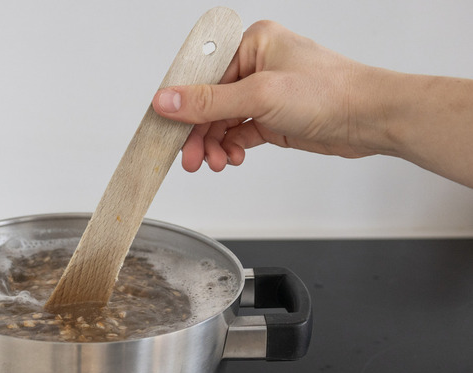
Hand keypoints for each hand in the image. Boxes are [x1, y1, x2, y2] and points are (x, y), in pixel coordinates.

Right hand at [152, 20, 381, 171]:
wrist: (372, 118)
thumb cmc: (331, 92)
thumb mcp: (260, 95)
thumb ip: (209, 101)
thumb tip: (167, 101)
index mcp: (252, 44)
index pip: (201, 75)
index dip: (181, 104)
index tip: (166, 128)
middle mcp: (256, 66)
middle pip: (209, 102)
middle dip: (198, 133)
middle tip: (189, 158)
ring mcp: (265, 93)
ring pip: (223, 122)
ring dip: (214, 144)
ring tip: (215, 162)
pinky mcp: (273, 118)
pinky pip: (240, 133)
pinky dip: (231, 147)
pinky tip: (231, 158)